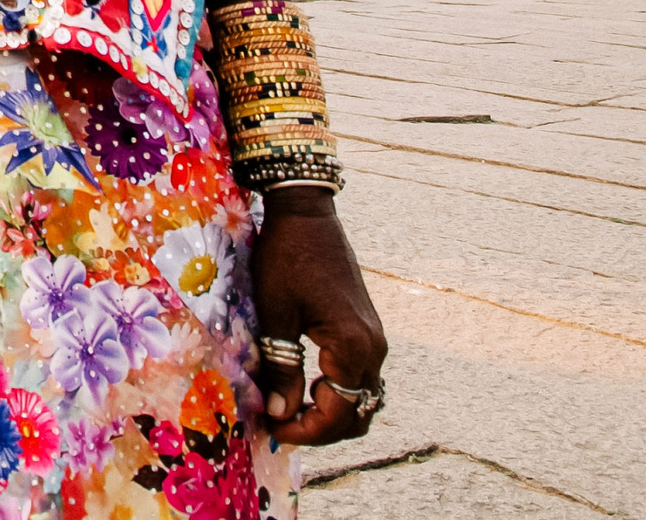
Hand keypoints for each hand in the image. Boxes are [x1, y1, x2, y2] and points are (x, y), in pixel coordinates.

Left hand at [251, 187, 386, 444]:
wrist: (307, 213)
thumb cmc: (285, 257)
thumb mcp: (276, 313)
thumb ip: (281, 367)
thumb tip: (279, 415)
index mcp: (352, 346)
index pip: (337, 413)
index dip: (304, 431)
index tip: (272, 430)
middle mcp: (373, 347)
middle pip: (358, 413)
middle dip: (320, 429)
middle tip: (279, 425)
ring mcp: (374, 338)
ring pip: (363, 398)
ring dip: (331, 413)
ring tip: (290, 408)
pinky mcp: (367, 329)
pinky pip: (361, 377)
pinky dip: (339, 393)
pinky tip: (306, 386)